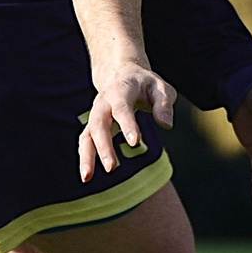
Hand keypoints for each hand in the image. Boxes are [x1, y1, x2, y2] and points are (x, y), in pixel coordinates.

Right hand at [78, 60, 175, 183]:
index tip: (135, 142)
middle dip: (103, 146)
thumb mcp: (161, 88)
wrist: (122, 75)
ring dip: (86, 156)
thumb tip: (166, 125)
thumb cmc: (146, 85)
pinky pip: (85, 142)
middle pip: (99, 123)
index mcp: (121, 90)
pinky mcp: (93, 126)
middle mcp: (103, 102)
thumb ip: (164, 105)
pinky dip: (85, 158)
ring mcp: (96, 115)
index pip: (122, 107)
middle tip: (112, 167)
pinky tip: (87, 177)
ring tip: (87, 178)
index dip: (127, 124)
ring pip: (87, 135)